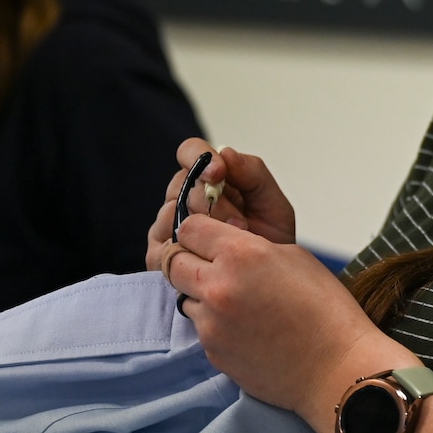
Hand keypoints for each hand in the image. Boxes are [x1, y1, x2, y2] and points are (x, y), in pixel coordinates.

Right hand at [144, 138, 296, 270]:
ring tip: (232, 243)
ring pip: (171, 213)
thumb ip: (252, 173)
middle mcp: (182, 197)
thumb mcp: (271, 203)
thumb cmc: (270, 238)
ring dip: (204, 229)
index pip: (190, 152)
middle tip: (239, 223)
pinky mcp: (160, 254)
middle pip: (181, 185)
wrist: (269, 280)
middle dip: (213, 202)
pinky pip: (164, 244)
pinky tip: (210, 257)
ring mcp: (167, 225)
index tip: (219, 173)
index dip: (200, 158)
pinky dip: (189, 250)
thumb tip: (225, 154)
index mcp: (207, 177)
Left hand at [159, 212, 404, 432]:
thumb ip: (253, 247)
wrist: (334, 366)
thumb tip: (228, 247)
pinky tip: (246, 327)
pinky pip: (200, 327)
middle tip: (213, 264)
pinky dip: (215, 322)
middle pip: (172, 261)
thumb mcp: (295, 257)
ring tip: (237, 301)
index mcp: (241, 254)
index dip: (198, 228)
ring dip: (200, 293)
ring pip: (184, 296)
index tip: (208, 235)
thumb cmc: (326, 308)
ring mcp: (210, 323)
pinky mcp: (211, 351)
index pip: (190, 228)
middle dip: (188, 258)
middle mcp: (217, 286)